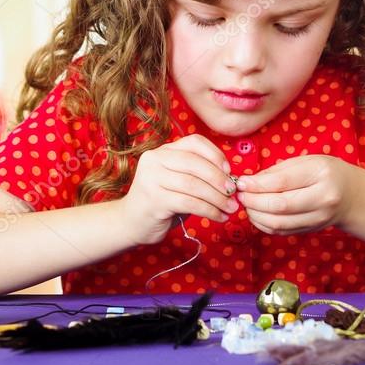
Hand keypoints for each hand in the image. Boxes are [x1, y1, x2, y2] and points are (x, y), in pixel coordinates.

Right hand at [119, 134, 238, 245]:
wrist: (131, 222)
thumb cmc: (162, 200)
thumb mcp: (178, 180)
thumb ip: (198, 174)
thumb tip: (231, 177)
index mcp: (162, 151)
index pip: (194, 142)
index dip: (215, 154)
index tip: (229, 171)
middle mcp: (154, 160)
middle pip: (195, 163)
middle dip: (219, 178)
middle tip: (233, 192)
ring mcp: (152, 179)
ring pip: (193, 184)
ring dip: (217, 198)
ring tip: (231, 207)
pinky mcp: (154, 200)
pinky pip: (189, 203)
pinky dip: (209, 210)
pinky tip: (219, 217)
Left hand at [236, 155, 359, 234]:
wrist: (352, 196)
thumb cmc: (326, 173)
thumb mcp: (306, 161)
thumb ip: (277, 171)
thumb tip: (249, 182)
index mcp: (321, 174)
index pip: (282, 183)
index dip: (257, 185)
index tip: (240, 183)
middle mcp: (323, 199)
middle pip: (279, 206)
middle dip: (253, 202)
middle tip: (240, 195)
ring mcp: (318, 219)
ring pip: (278, 223)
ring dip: (256, 215)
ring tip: (246, 204)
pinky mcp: (310, 230)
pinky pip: (281, 231)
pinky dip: (263, 224)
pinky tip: (257, 214)